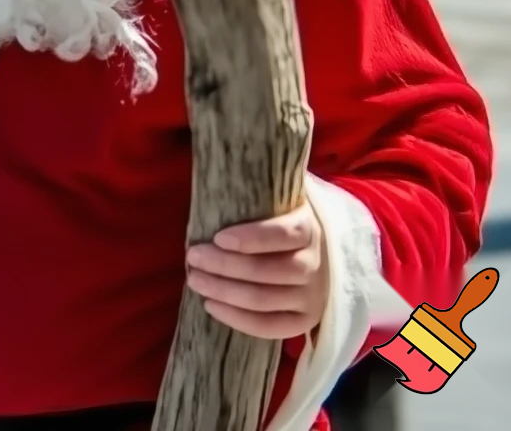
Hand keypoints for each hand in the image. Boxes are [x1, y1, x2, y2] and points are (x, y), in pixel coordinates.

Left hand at [185, 201, 328, 339]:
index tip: (218, 237)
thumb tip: (216, 183)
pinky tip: (211, 306)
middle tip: (193, 257)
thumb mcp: (277, 202)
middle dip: (225, 265)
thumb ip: (255, 195)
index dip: (251, 237)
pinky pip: (270, 327)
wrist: (317, 254)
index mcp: (308, 229)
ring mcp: (312, 297)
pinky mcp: (304, 321)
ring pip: (265, 300)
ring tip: (195, 280)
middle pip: (269, 270)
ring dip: (224, 292)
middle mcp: (314, 265)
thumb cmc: (281, 222)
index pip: (283, 234)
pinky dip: (238, 320)